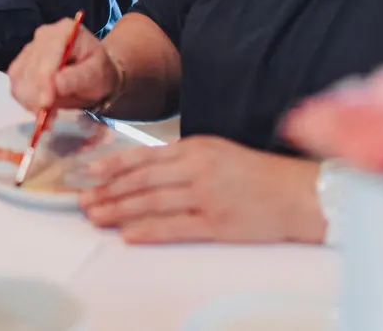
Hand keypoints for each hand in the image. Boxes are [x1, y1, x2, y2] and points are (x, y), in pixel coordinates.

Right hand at [8, 16, 118, 112]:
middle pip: (29, 68)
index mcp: (65, 31)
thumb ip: (78, 78)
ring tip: (47, 115)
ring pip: (18, 77)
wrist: (93, 73)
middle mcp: (44, 35)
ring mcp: (30, 48)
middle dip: (36, 96)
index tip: (46, 104)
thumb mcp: (98, 75)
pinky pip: (15, 84)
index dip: (43, 81)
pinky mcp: (22, 63)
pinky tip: (40, 108)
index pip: (46, 56)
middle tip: (49, 119)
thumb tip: (56, 85)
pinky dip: (25, 100)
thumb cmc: (99, 72)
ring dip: (30, 101)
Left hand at [79, 136, 322, 244]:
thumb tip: (145, 170)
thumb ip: (184, 158)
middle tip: (82, 201)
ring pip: (152, 202)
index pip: (144, 156)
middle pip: (141, 180)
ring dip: (119, 210)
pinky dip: (148, 230)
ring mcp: (206, 196)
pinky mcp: (217, 223)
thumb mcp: (218, 152)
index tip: (88, 175)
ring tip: (95, 217)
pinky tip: (128, 235)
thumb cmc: (259, 174)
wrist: (300, 193)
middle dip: (107, 191)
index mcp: (196, 147)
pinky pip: (175, 227)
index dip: (112, 166)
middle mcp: (197, 168)